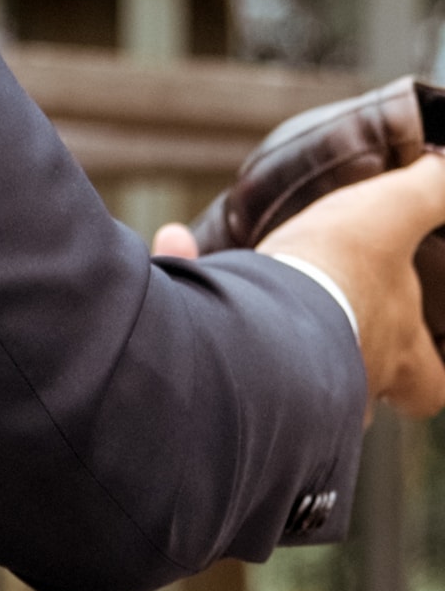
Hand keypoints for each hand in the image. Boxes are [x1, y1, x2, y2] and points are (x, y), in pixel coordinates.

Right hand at [182, 146, 444, 415]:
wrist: (257, 319)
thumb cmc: (338, 277)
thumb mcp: (391, 215)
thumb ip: (431, 193)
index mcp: (392, 353)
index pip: (431, 387)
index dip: (432, 373)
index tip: (427, 351)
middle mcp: (342, 382)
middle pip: (353, 398)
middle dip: (338, 365)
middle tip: (330, 329)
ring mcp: (281, 390)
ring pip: (276, 375)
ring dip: (262, 330)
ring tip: (246, 286)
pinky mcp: (220, 370)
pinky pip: (203, 330)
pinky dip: (187, 282)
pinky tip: (172, 241)